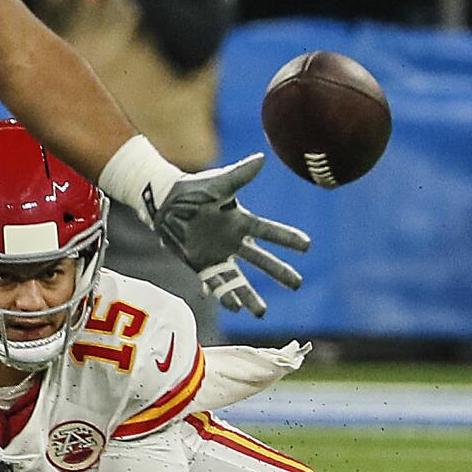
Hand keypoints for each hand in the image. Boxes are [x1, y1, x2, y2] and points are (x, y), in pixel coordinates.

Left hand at [148, 154, 309, 317]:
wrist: (164, 202)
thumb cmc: (192, 189)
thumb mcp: (218, 184)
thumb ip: (240, 175)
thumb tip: (262, 158)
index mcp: (240, 221)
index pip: (269, 232)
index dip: (287, 238)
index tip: (307, 246)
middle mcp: (233, 241)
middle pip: (261, 260)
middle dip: (279, 271)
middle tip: (298, 283)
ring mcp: (218, 254)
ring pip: (239, 279)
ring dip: (250, 295)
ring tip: (261, 313)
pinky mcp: (202, 264)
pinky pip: (216, 283)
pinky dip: (224, 295)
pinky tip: (234, 308)